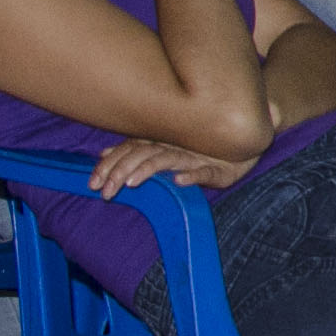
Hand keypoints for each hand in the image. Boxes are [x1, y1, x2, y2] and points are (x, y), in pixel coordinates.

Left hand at [86, 135, 253, 194]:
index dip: (110, 164)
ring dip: (149, 169)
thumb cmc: (200, 152)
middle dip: (120, 171)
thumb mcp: (166, 152)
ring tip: (132, 182)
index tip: (92, 182)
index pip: (130, 150)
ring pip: (167, 160)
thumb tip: (105, 153)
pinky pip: (204, 171)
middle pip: (142, 154)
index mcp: (161, 143)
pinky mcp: (218, 169)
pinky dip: (191, 175)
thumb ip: (136, 152)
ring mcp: (195, 156)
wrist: (244, 147)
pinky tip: (180, 181)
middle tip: (106, 192)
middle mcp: (175, 146)